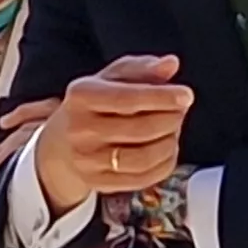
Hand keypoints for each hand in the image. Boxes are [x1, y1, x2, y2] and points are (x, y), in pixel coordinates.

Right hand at [31, 54, 193, 212]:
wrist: (61, 144)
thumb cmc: (92, 106)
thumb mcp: (110, 78)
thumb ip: (141, 68)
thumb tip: (170, 64)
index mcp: (81, 97)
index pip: (128, 98)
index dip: (163, 97)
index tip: (186, 95)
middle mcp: (80, 130)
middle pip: (141, 129)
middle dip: (171, 118)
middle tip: (179, 111)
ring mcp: (88, 161)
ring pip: (145, 157)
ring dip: (170, 142)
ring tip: (172, 129)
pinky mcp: (99, 183)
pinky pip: (145, 178)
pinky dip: (165, 162)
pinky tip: (165, 148)